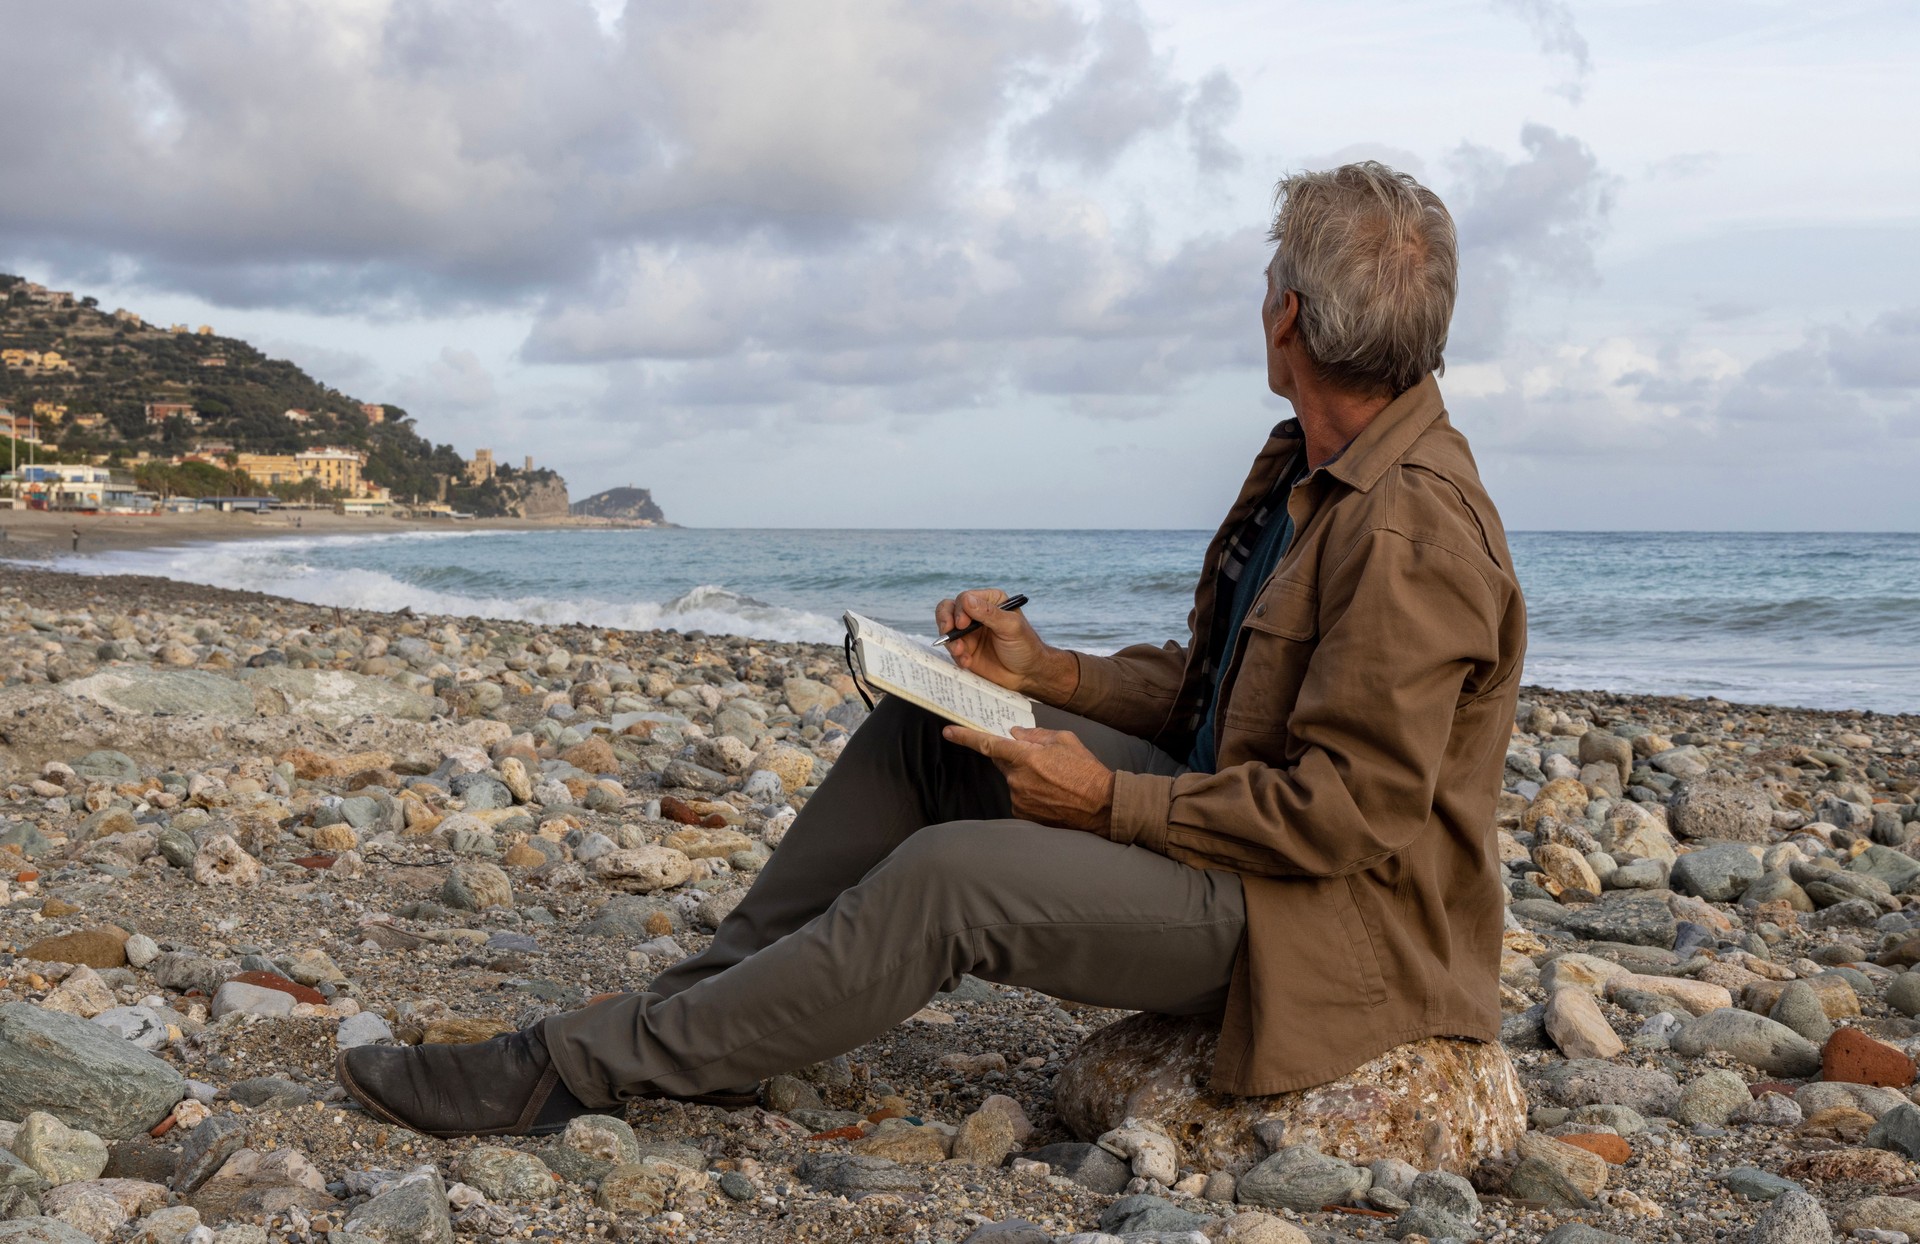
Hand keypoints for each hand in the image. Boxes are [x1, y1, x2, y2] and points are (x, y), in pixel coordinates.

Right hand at [934, 588, 1077, 700]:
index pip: (965, 598)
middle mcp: (977, 614)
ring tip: (961, 653)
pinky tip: (967, 662)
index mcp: (990, 602)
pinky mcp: (965, 650)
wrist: (1027, 674)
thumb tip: (966, 600)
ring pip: (946, 629)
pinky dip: (956, 656)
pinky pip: (951, 649)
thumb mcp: (1011, 627)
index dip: (960, 610)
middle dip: (945, 621)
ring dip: (951, 641)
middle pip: (949, 610)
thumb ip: (989, 613)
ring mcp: (969, 633)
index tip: (963, 624)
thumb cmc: (1025, 647)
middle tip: (949, 633)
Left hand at [942, 725, 1114, 831]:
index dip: (966, 738)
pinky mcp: (1024, 814)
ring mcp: (1019, 799)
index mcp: (1026, 758)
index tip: (949, 732)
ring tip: (1054, 781)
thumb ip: (1036, 736)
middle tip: (1041, 760)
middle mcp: (1018, 779)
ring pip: (1013, 780)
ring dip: (1026, 776)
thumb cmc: (1086, 771)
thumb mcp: (1064, 741)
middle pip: (1003, 762)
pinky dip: (1031, 793)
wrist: (1102, 806)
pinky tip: (1051, 794)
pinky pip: (1020, 797)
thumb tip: (1016, 734)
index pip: (988, 745)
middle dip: (1015, 757)